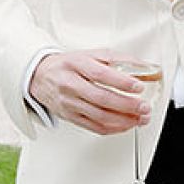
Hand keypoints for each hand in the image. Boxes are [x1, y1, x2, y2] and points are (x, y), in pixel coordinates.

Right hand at [30, 52, 152, 136]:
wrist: (40, 76)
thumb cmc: (68, 65)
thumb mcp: (90, 54)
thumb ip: (117, 59)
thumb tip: (143, 66)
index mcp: (77, 64)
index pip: (100, 74)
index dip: (121, 82)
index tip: (139, 86)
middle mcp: (71, 84)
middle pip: (101, 98)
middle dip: (127, 105)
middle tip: (144, 107)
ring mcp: (69, 103)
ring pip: (99, 116)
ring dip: (124, 120)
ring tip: (140, 118)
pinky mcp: (69, 117)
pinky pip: (94, 127)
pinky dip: (113, 128)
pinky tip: (126, 125)